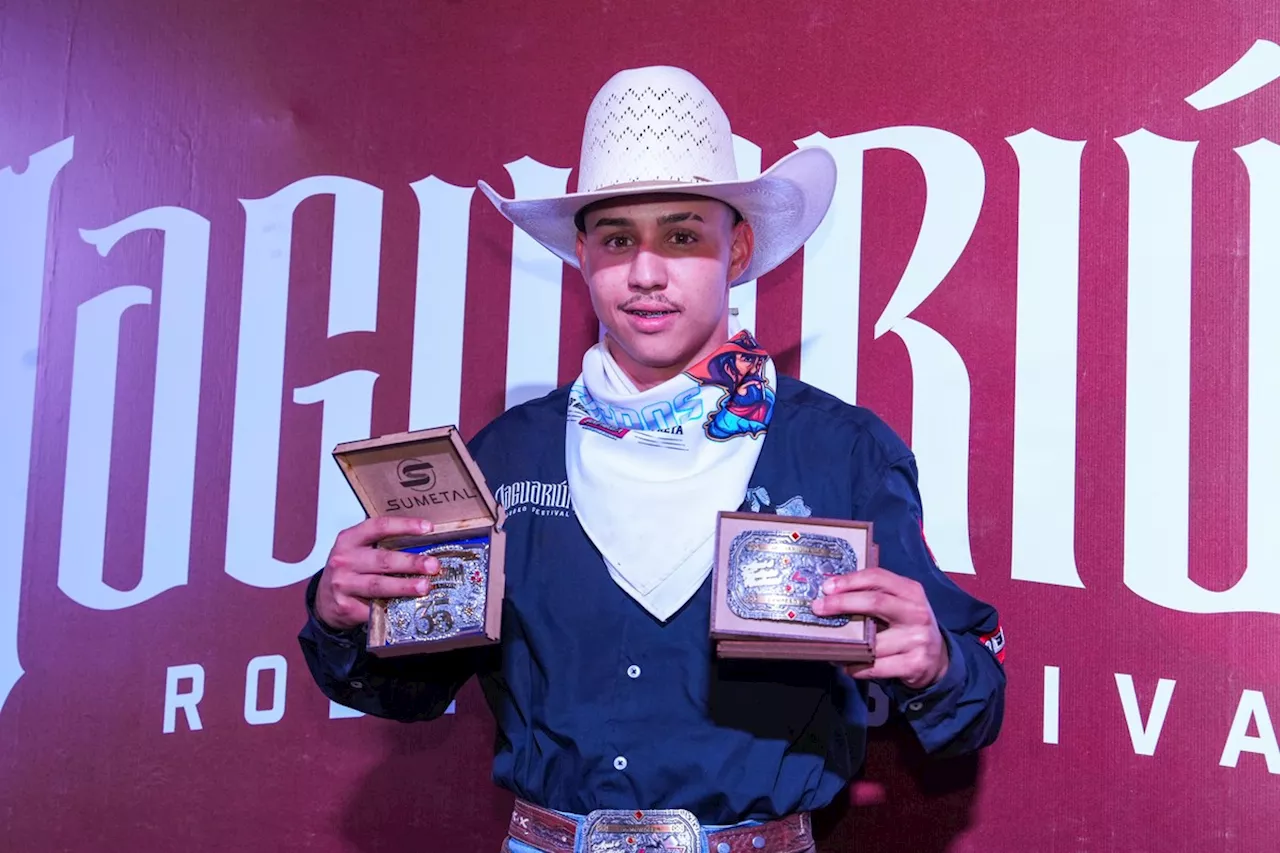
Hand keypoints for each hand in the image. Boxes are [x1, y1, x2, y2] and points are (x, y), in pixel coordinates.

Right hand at [314, 517, 440, 630]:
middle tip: (433, 565)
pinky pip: (373, 607)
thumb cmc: (349, 570)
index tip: (428, 527)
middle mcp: (344, 560)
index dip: (404, 526)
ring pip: (379, 585)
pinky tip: (408, 606)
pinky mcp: (346, 607)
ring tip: (425, 586)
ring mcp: (343, 585)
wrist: (325, 600)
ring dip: (405, 586)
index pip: (379, 527)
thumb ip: (383, 545)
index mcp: (349, 540)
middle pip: (383, 560)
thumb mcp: (359, 550)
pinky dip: (392, 606)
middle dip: (411, 562)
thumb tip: (424, 544)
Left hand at [810, 567, 948, 689]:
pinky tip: (846, 664)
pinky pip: (876, 666)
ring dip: (845, 643)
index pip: (878, 577)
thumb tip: (832, 594)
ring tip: (828, 641)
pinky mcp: (915, 664)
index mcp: (911, 591)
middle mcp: (916, 612)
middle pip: (875, 602)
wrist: (937, 660)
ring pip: (873, 641)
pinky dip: (856, 666)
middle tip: (818, 607)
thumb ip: (875, 595)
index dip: (850, 580)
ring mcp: (917, 639)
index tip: (827, 587)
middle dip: (842, 603)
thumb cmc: (908, 627)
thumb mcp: (900, 604)